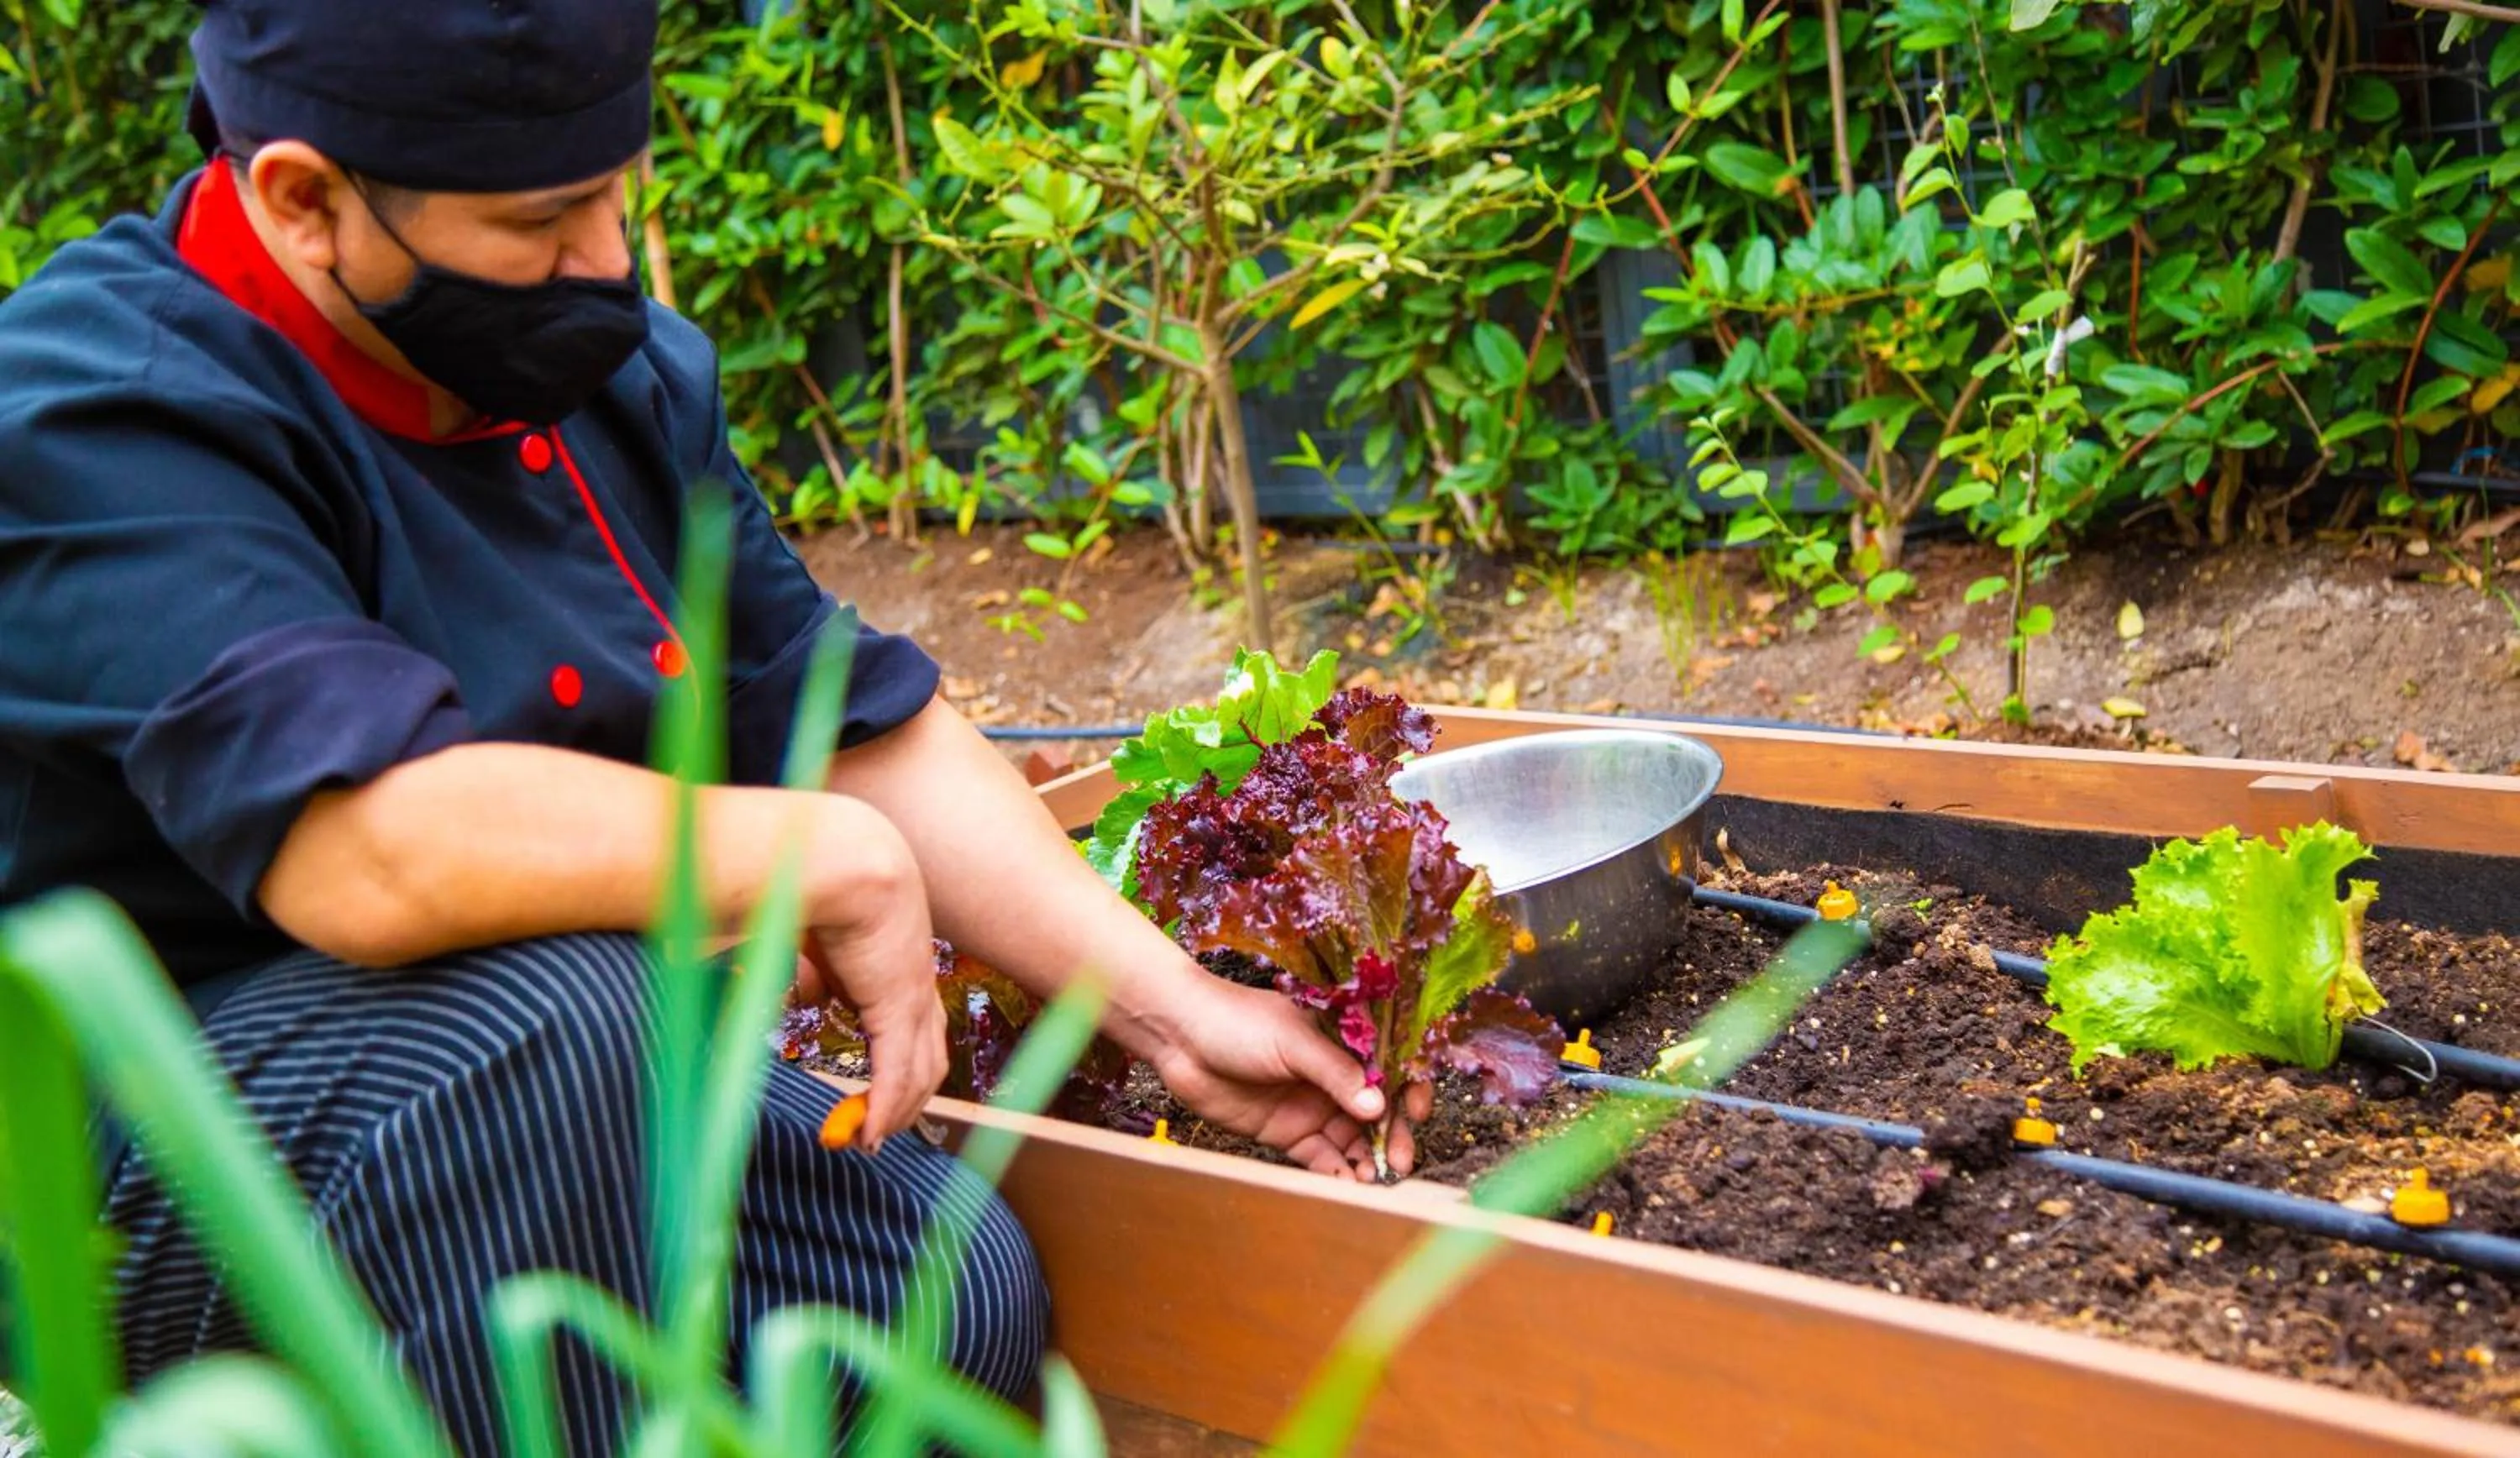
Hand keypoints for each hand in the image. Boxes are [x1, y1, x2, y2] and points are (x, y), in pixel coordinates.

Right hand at [796, 797, 946, 1151]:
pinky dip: (883, 1110)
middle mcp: (916, 985)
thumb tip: (805, 993)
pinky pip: (894, 1073)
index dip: (899, 1069)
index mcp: (900, 966)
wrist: (839, 857)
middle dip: (902, 1103)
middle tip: (872, 1132)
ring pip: (918, 1074)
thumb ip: (816, 970)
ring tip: (867, 1142)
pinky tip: (868, 1136)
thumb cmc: (820, 883)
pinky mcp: (896, 1007)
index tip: (872, 1097)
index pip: (914, 1030)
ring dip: (895, 1114)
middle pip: (926, 1060)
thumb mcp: (816, 936)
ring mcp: (912, 998)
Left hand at [1139, 976, 1427, 1180]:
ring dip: (1366, 1159)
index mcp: (1343, 1039)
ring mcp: (1312, 1105)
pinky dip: (1336, 1171)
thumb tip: (1378, 1105)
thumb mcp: (1291, 1041)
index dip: (1410, 1088)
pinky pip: (1321, 1157)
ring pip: (1352, 1137)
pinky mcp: (1288, 1133)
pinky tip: (1345, 1184)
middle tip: (1397, 1162)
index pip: (1390, 1064)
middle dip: (1391, 1135)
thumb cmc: (1235, 1021)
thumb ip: (1335, 1072)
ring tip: (1372, 1181)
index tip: (1417, 1112)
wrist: (1178, 1037)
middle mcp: (1333, 1075)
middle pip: (1377, 1109)